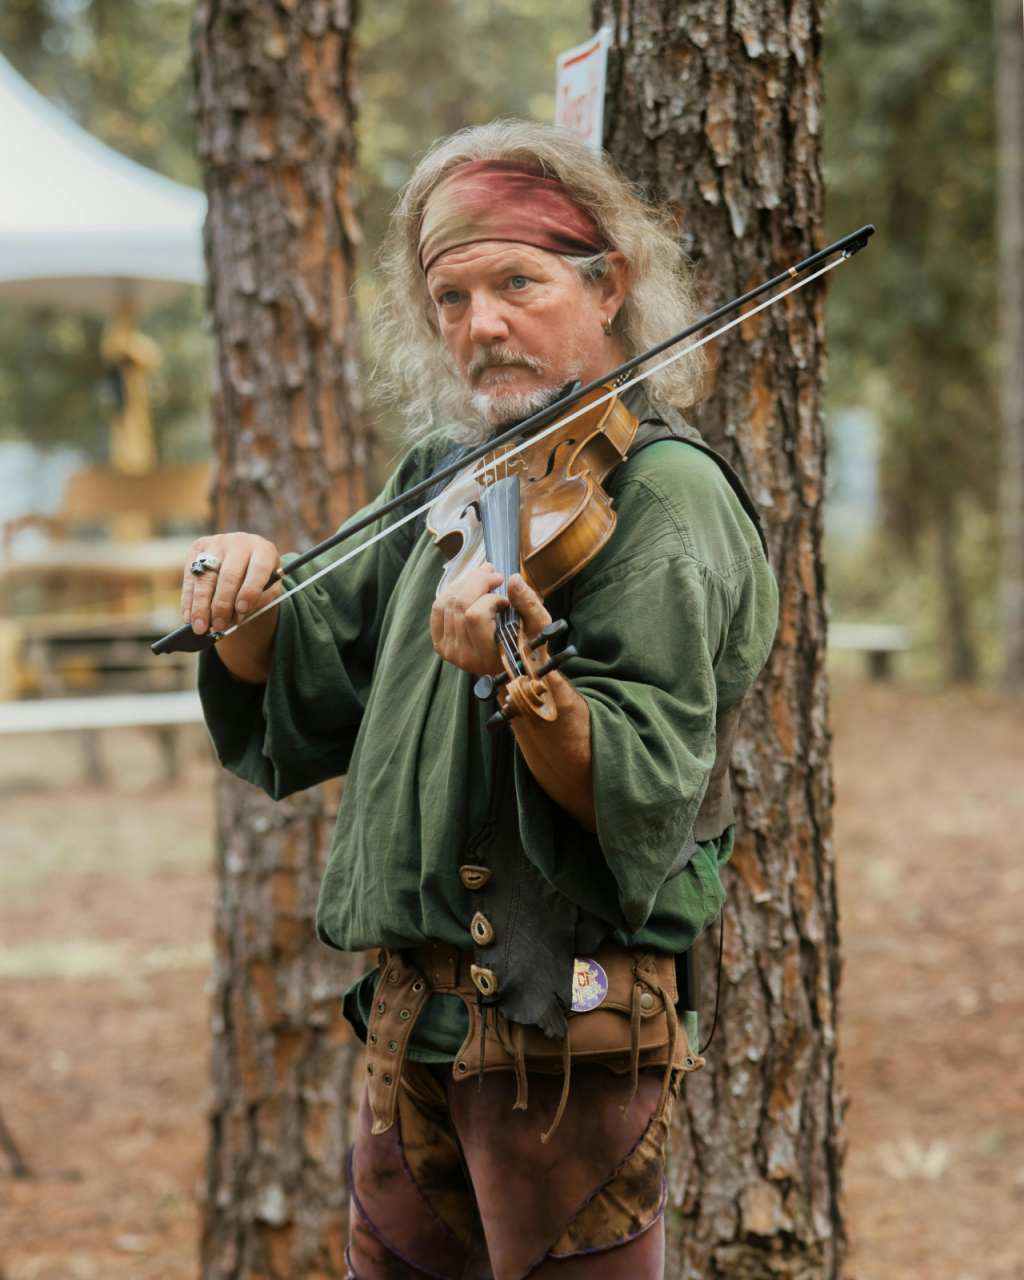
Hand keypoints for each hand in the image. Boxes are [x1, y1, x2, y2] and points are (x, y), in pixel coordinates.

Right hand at [181, 533, 281, 635]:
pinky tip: (189, 617)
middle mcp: (240, 542)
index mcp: (264, 550)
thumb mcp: (268, 589)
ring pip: (206, 577)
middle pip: (229, 575)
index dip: (250, 590)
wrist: (245, 558)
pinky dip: (189, 600)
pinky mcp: (198, 547)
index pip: (258, 569)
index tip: (242, 610)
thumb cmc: (259, 579)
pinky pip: (190, 577)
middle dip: (222, 604)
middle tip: (219, 625)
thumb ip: (258, 601)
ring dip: (201, 605)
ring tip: (200, 627)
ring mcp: (217, 543)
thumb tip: (235, 617)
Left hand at [430, 564, 552, 676]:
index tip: (504, 599)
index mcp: (488, 656)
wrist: (513, 668)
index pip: (475, 616)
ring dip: (465, 583)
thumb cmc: (528, 646)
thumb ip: (528, 603)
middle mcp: (463, 655)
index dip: (490, 599)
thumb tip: (513, 579)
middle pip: (458, 605)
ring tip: (483, 577)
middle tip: (493, 574)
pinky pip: (438, 608)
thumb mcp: (538, 626)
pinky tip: (468, 588)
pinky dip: (452, 592)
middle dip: (476, 581)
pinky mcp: (440, 643)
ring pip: (446, 603)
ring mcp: (448, 650)